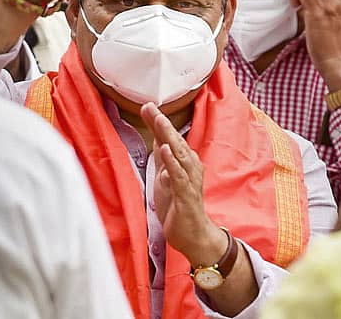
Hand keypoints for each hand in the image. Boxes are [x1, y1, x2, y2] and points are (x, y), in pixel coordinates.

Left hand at [140, 103, 226, 265]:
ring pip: (179, 154)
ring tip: (159, 121)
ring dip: (168, 137)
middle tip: (150, 106)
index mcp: (183, 162)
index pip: (169, 138)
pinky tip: (165, 150)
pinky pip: (179, 176)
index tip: (147, 106)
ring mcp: (190, 180)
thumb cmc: (179, 206)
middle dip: (162, 123)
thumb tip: (156, 136)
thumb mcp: (165, 177)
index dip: (158, 122)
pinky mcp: (187, 194)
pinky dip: (172, 162)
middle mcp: (189, 167)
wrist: (193, 236)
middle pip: (174, 141)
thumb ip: (162, 157)